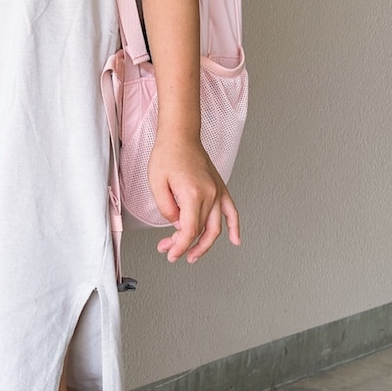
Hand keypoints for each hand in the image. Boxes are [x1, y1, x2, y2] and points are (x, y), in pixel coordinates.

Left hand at [149, 134, 240, 263]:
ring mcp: (217, 191)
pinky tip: (235, 240)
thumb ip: (166, 208)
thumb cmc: (167, 154)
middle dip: (185, 246)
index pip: (189, 231)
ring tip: (194, 254)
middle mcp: (209, 194)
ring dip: (205, 244)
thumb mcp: (156, 183)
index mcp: (193, 194)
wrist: (180, 136)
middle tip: (172, 252)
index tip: (171, 253)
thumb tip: (176, 223)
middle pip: (201, 231)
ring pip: (215, 226)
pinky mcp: (219, 188)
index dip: (179, 246)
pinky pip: (231, 211)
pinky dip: (235, 227)